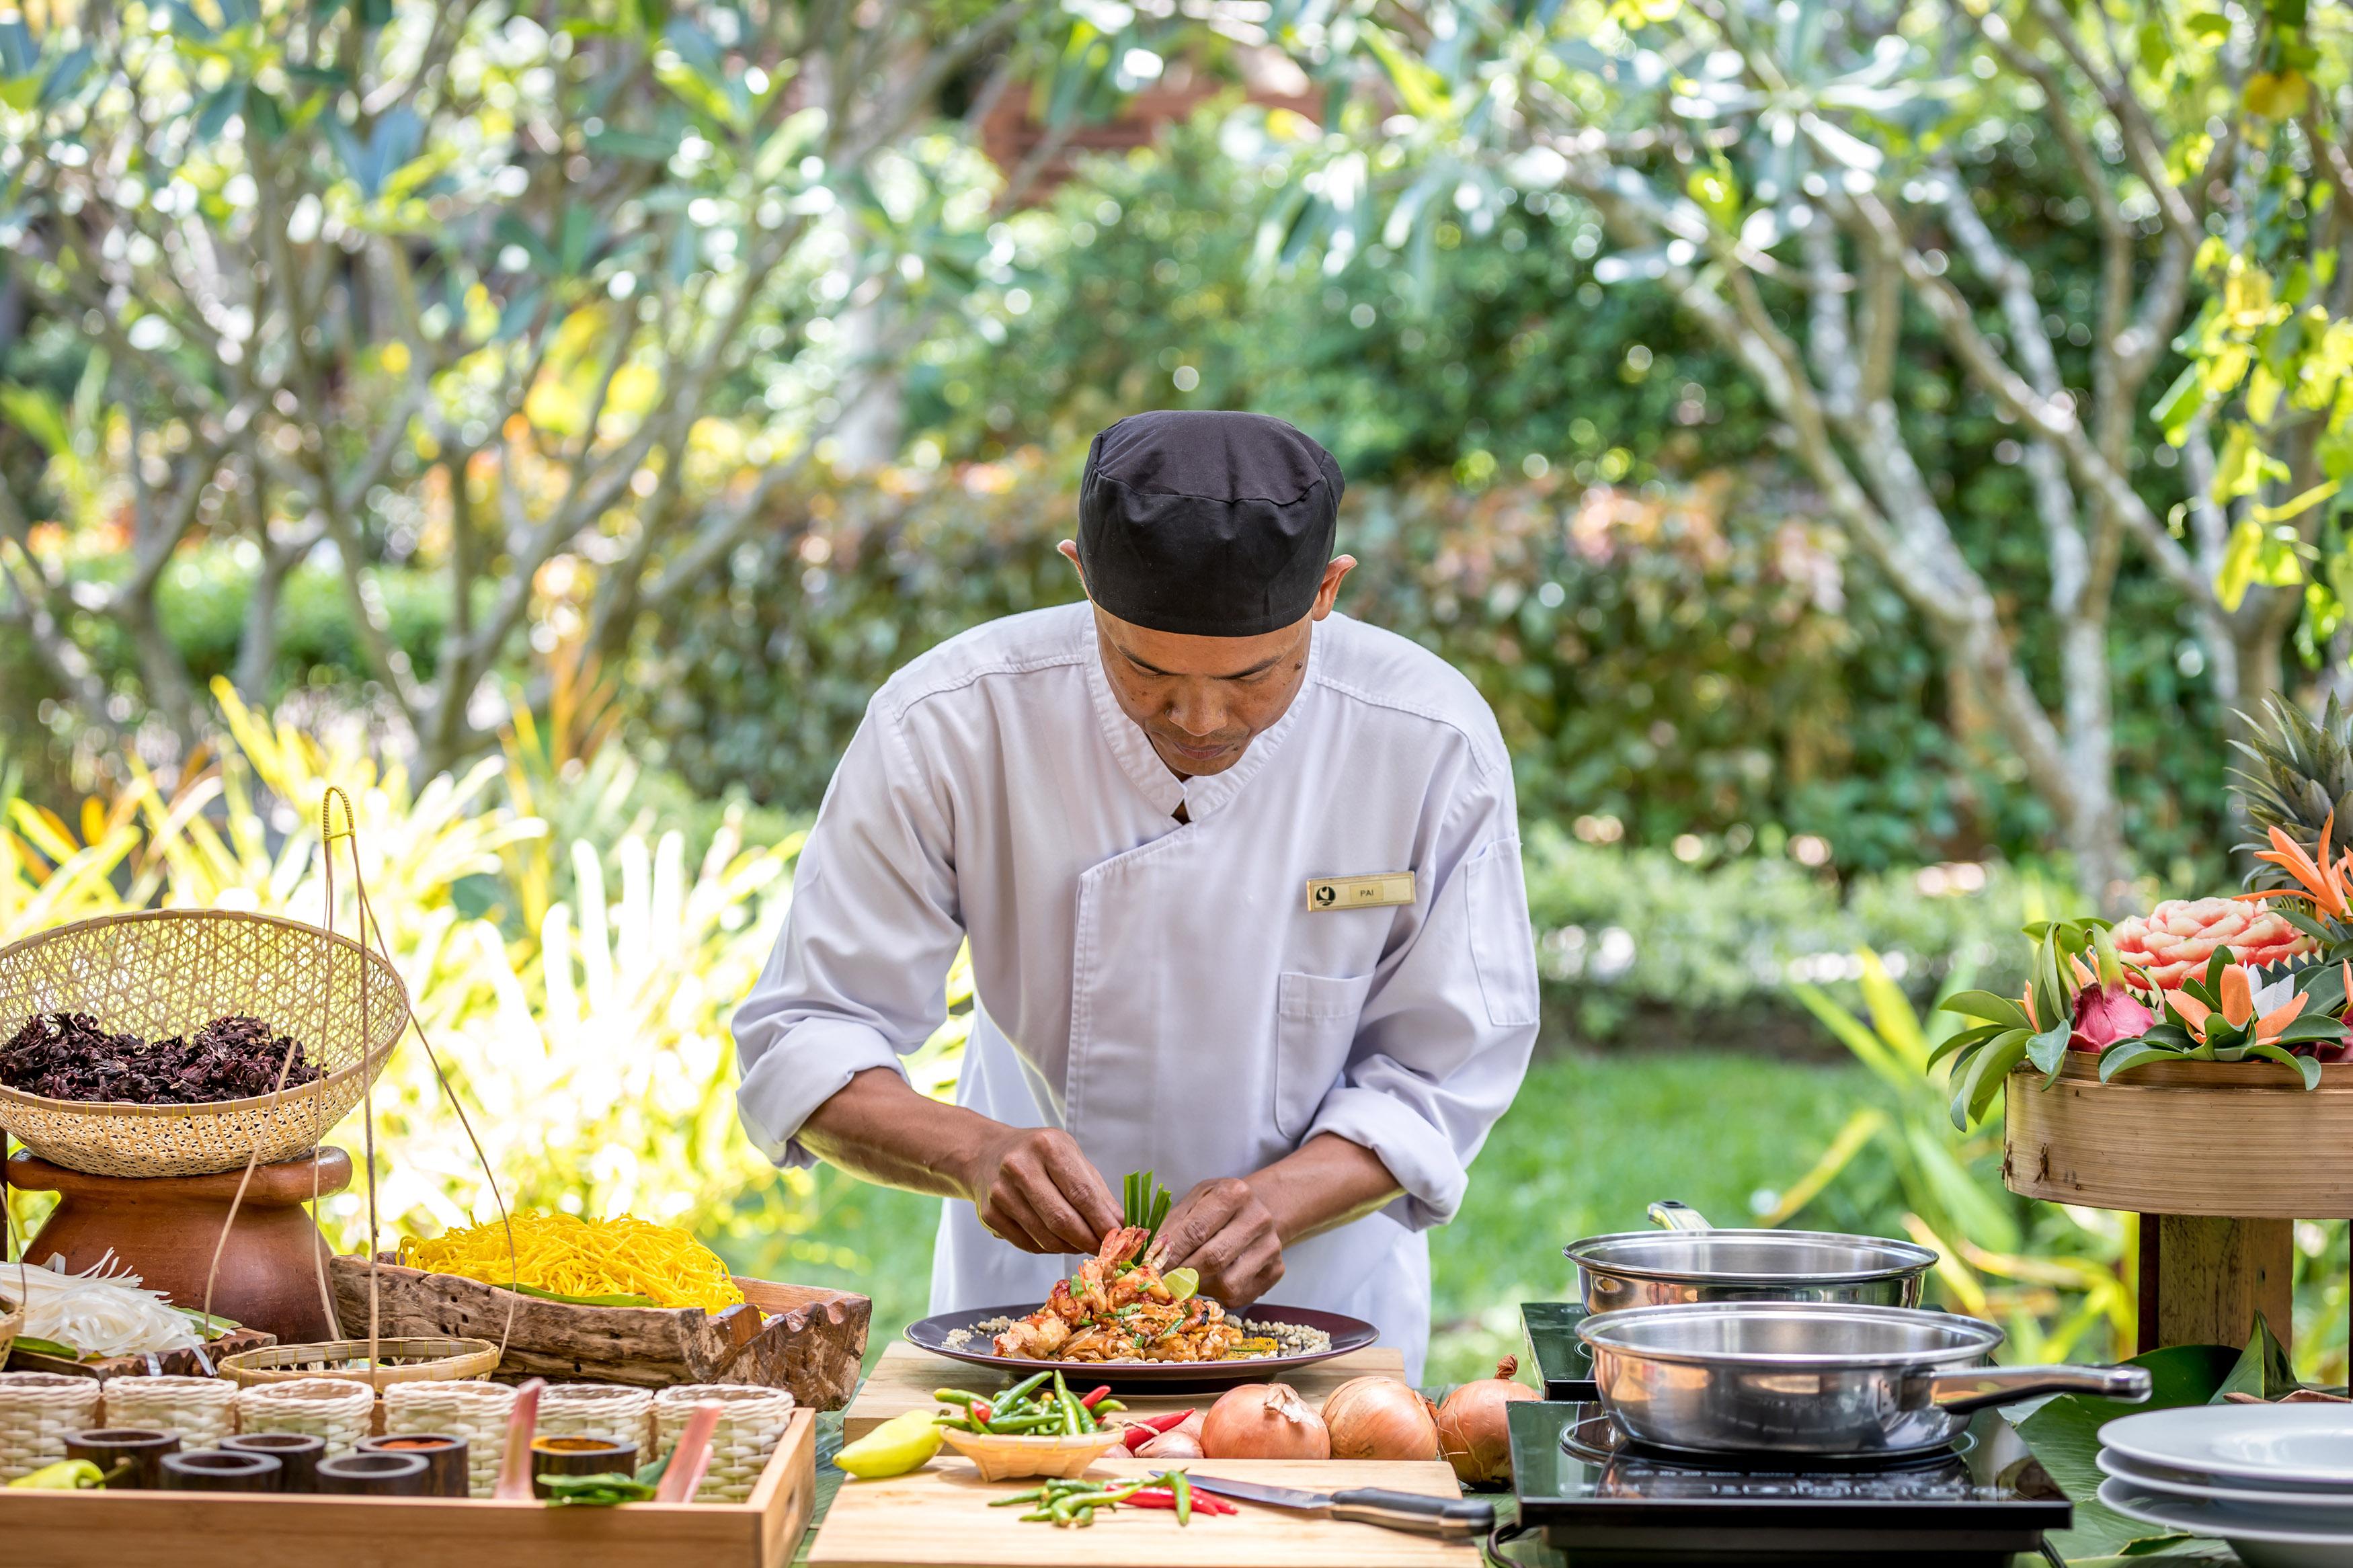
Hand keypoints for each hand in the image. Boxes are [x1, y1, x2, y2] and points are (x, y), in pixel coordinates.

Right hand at [955, 1126, 1121, 1255]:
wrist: (985, 1154)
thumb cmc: (1037, 1154)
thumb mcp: (1070, 1156)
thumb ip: (1096, 1190)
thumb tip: (1120, 1224)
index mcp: (1047, 1146)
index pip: (1082, 1193)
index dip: (1102, 1221)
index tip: (1120, 1237)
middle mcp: (1019, 1167)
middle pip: (1062, 1219)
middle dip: (1089, 1240)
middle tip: (1105, 1249)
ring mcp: (1001, 1193)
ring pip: (1046, 1238)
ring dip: (1071, 1247)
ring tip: (1082, 1243)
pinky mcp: (989, 1216)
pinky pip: (1029, 1244)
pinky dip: (1050, 1248)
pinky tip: (1059, 1240)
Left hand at [1155, 1177, 1284, 1308]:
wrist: (1256, 1212)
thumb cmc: (1215, 1209)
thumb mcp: (1192, 1204)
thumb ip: (1172, 1228)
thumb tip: (1153, 1260)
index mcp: (1234, 1193)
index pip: (1196, 1230)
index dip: (1171, 1254)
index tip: (1152, 1269)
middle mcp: (1258, 1218)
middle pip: (1213, 1258)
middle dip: (1182, 1275)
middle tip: (1164, 1282)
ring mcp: (1271, 1246)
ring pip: (1227, 1283)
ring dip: (1200, 1287)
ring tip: (1190, 1278)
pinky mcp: (1276, 1271)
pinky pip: (1238, 1296)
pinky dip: (1217, 1294)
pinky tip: (1212, 1279)